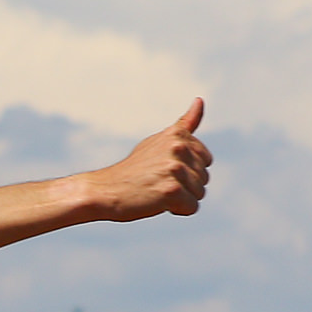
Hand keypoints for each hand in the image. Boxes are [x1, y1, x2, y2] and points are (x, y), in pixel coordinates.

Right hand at [90, 98, 211, 220]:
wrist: (105, 190)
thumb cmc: (133, 169)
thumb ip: (183, 125)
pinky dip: (178, 210)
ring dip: (181, 199)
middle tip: (158, 182)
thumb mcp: (158, 142)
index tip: (164, 169)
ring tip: (157, 192)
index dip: (188, 170)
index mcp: (178, 135)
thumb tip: (200, 100)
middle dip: (186, 186)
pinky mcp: (171, 190)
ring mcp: (175, 169)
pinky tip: (158, 202)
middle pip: (204, 178)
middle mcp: (178, 148)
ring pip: (199, 194)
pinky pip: (192, 207)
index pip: (206, 159)